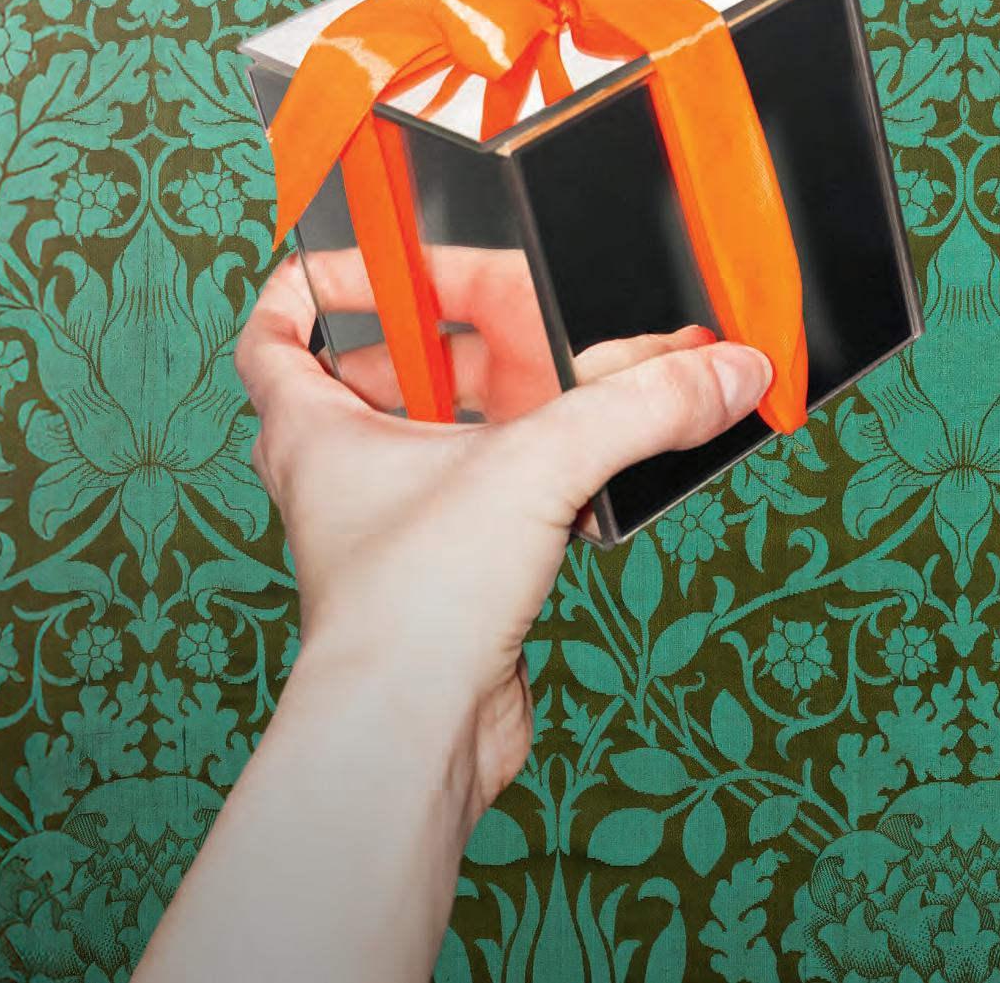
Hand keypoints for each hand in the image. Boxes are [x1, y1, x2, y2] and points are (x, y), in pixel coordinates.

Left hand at [234, 244, 773, 827]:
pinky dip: (520, 483)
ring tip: (556, 393)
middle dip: (432, 350)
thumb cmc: (411, 606)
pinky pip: (473, 508)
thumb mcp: (537, 464)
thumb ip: (638, 405)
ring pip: (425, 448)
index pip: (276, 333)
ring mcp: (383, 536)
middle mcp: (337, 480)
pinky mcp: (436, 583)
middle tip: (494, 326)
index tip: (369, 258)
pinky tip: (578, 483)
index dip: (314, 285)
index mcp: (316, 430)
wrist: (413, 741)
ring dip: (486, 417)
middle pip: (365, 383)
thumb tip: (722, 367)